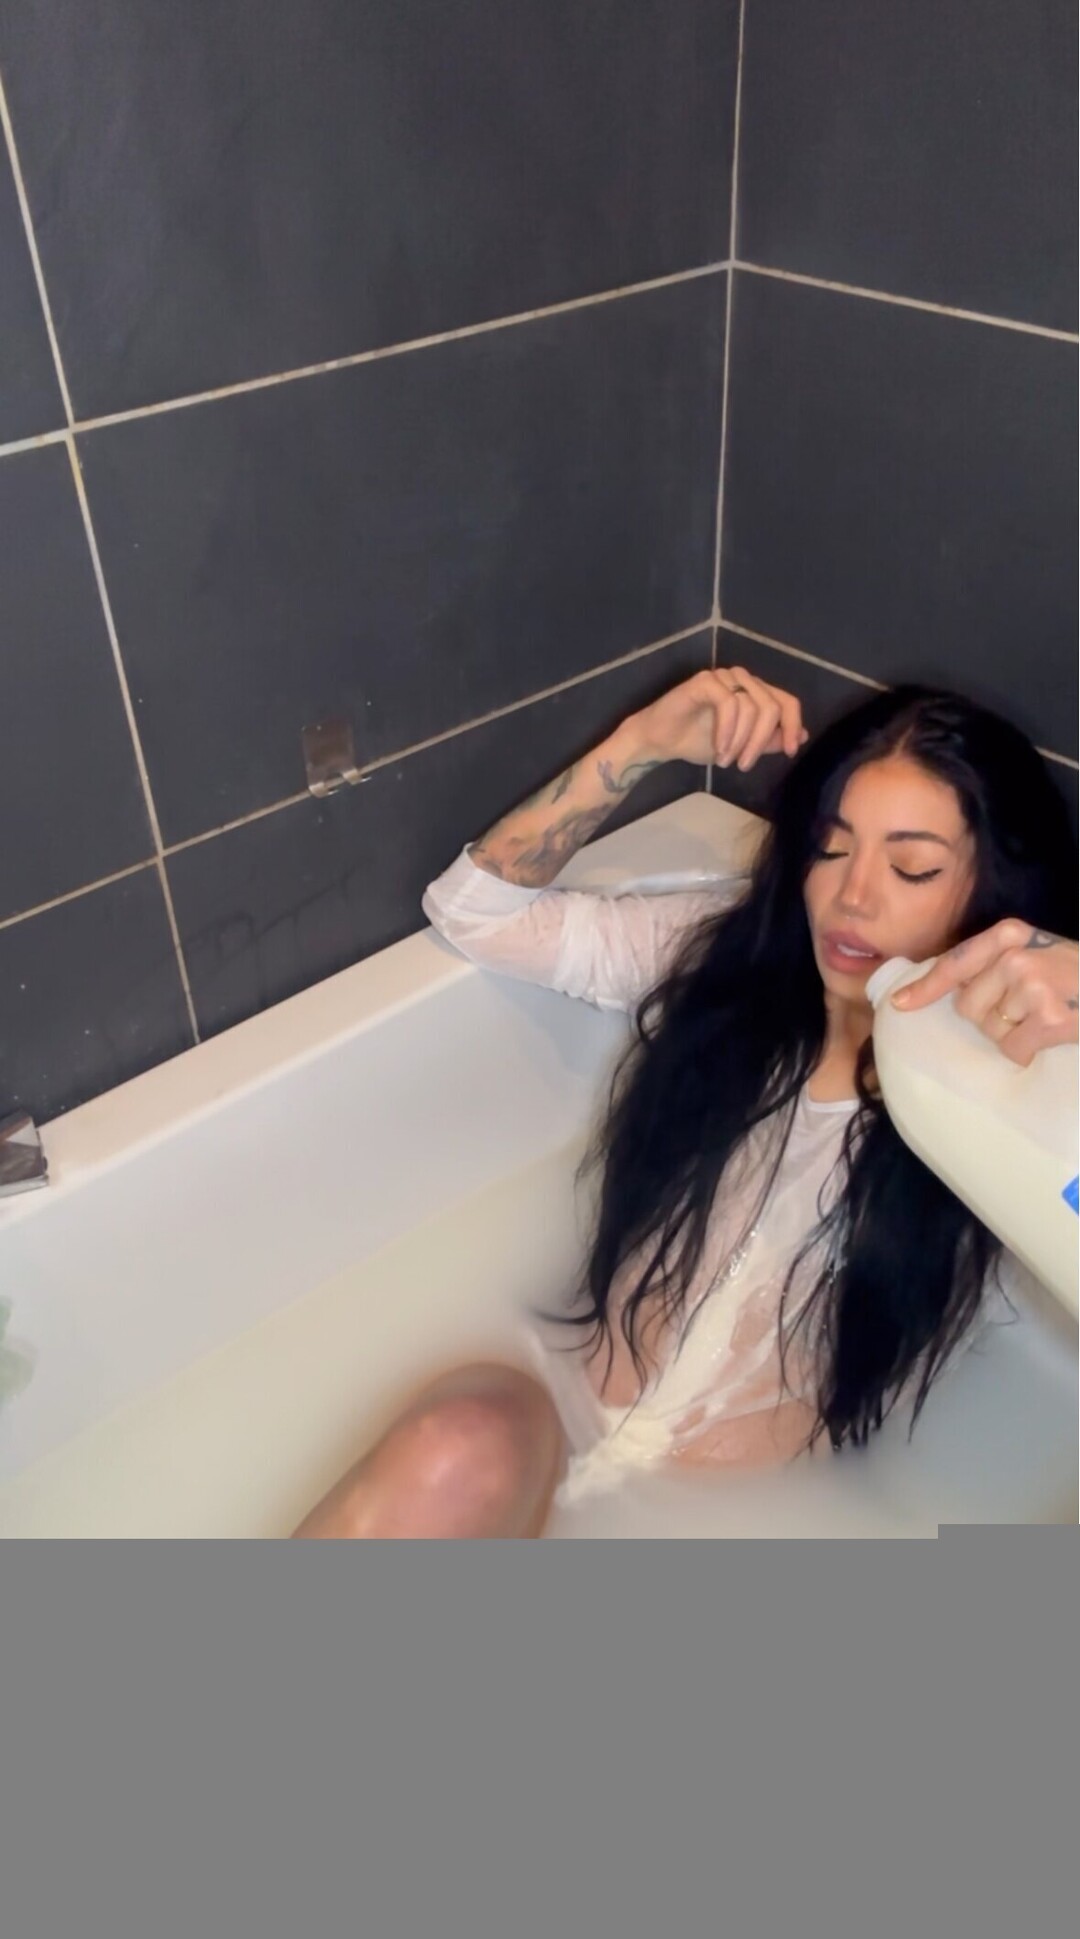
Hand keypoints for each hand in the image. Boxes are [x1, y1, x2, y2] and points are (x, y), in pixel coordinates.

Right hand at [632, 667, 807, 771]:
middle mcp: (743, 680)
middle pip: (771, 707)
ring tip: (725, 760)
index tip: (789, 751)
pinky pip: (728, 703)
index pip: (787, 702)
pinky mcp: (705, 681)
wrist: (659, 740)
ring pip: (752, 707)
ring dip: (740, 740)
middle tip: (745, 765)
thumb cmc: (697, 740)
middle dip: (760, 741)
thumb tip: (801, 736)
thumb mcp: (741, 746)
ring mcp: (724, 678)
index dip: (792, 726)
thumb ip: (768, 740)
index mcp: (755, 692)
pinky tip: (718, 747)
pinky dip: (726, 730)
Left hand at [892, 919, 1079, 1066]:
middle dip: (991, 1015)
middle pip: (969, 1006)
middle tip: (1026, 1008)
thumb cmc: (1074, 977)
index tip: (899, 1005)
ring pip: (991, 1030)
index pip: (955, 962)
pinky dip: (1029, 1051)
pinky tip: (1052, 1035)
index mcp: (1009, 935)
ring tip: (1043, 1018)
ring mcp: (1032, 986)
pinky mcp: (1048, 1019)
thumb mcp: (1036, 954)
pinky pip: (1013, 1049)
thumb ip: (997, 963)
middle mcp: (1016, 956)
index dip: (925, 987)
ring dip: (1013, 1034)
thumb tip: (945, 989)